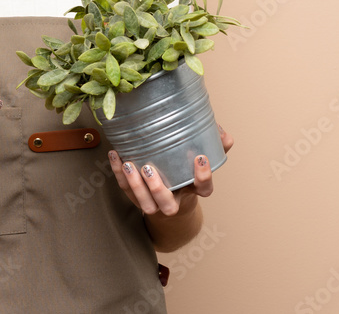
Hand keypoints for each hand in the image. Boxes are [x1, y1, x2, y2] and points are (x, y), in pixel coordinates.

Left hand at [110, 124, 233, 216]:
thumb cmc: (188, 171)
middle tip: (149, 169)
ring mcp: (154, 202)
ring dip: (135, 186)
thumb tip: (223, 133)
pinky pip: (126, 189)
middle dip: (157, 189)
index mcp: (194, 190)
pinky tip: (115, 154)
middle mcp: (174, 201)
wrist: (172, 195)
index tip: (199, 158)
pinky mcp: (137, 197)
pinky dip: (118, 173)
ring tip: (128, 165)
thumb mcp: (203, 158)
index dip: (203, 177)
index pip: (204, 189)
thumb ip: (216, 145)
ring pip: (144, 203)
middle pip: (167, 205)